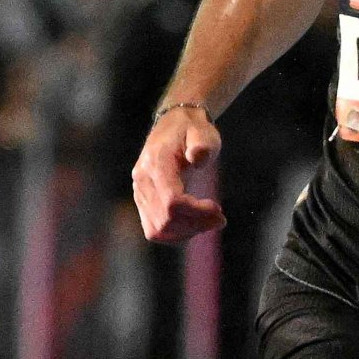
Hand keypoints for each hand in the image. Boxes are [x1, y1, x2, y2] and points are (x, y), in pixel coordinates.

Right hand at [135, 103, 222, 242]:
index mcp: (156, 162)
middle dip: (195, 225)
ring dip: (186, 232)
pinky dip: (176, 233)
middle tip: (219, 219)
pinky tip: (194, 223)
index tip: (218, 209)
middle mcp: (143, 180)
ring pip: (157, 230)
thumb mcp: (204, 132)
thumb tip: (197, 156)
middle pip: (165, 220)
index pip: (172, 202)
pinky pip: (154, 229)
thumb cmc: (193, 130)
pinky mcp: (142, 201)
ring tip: (208, 221)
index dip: (197, 212)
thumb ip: (202, 143)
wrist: (174, 125)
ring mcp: (140, 192)